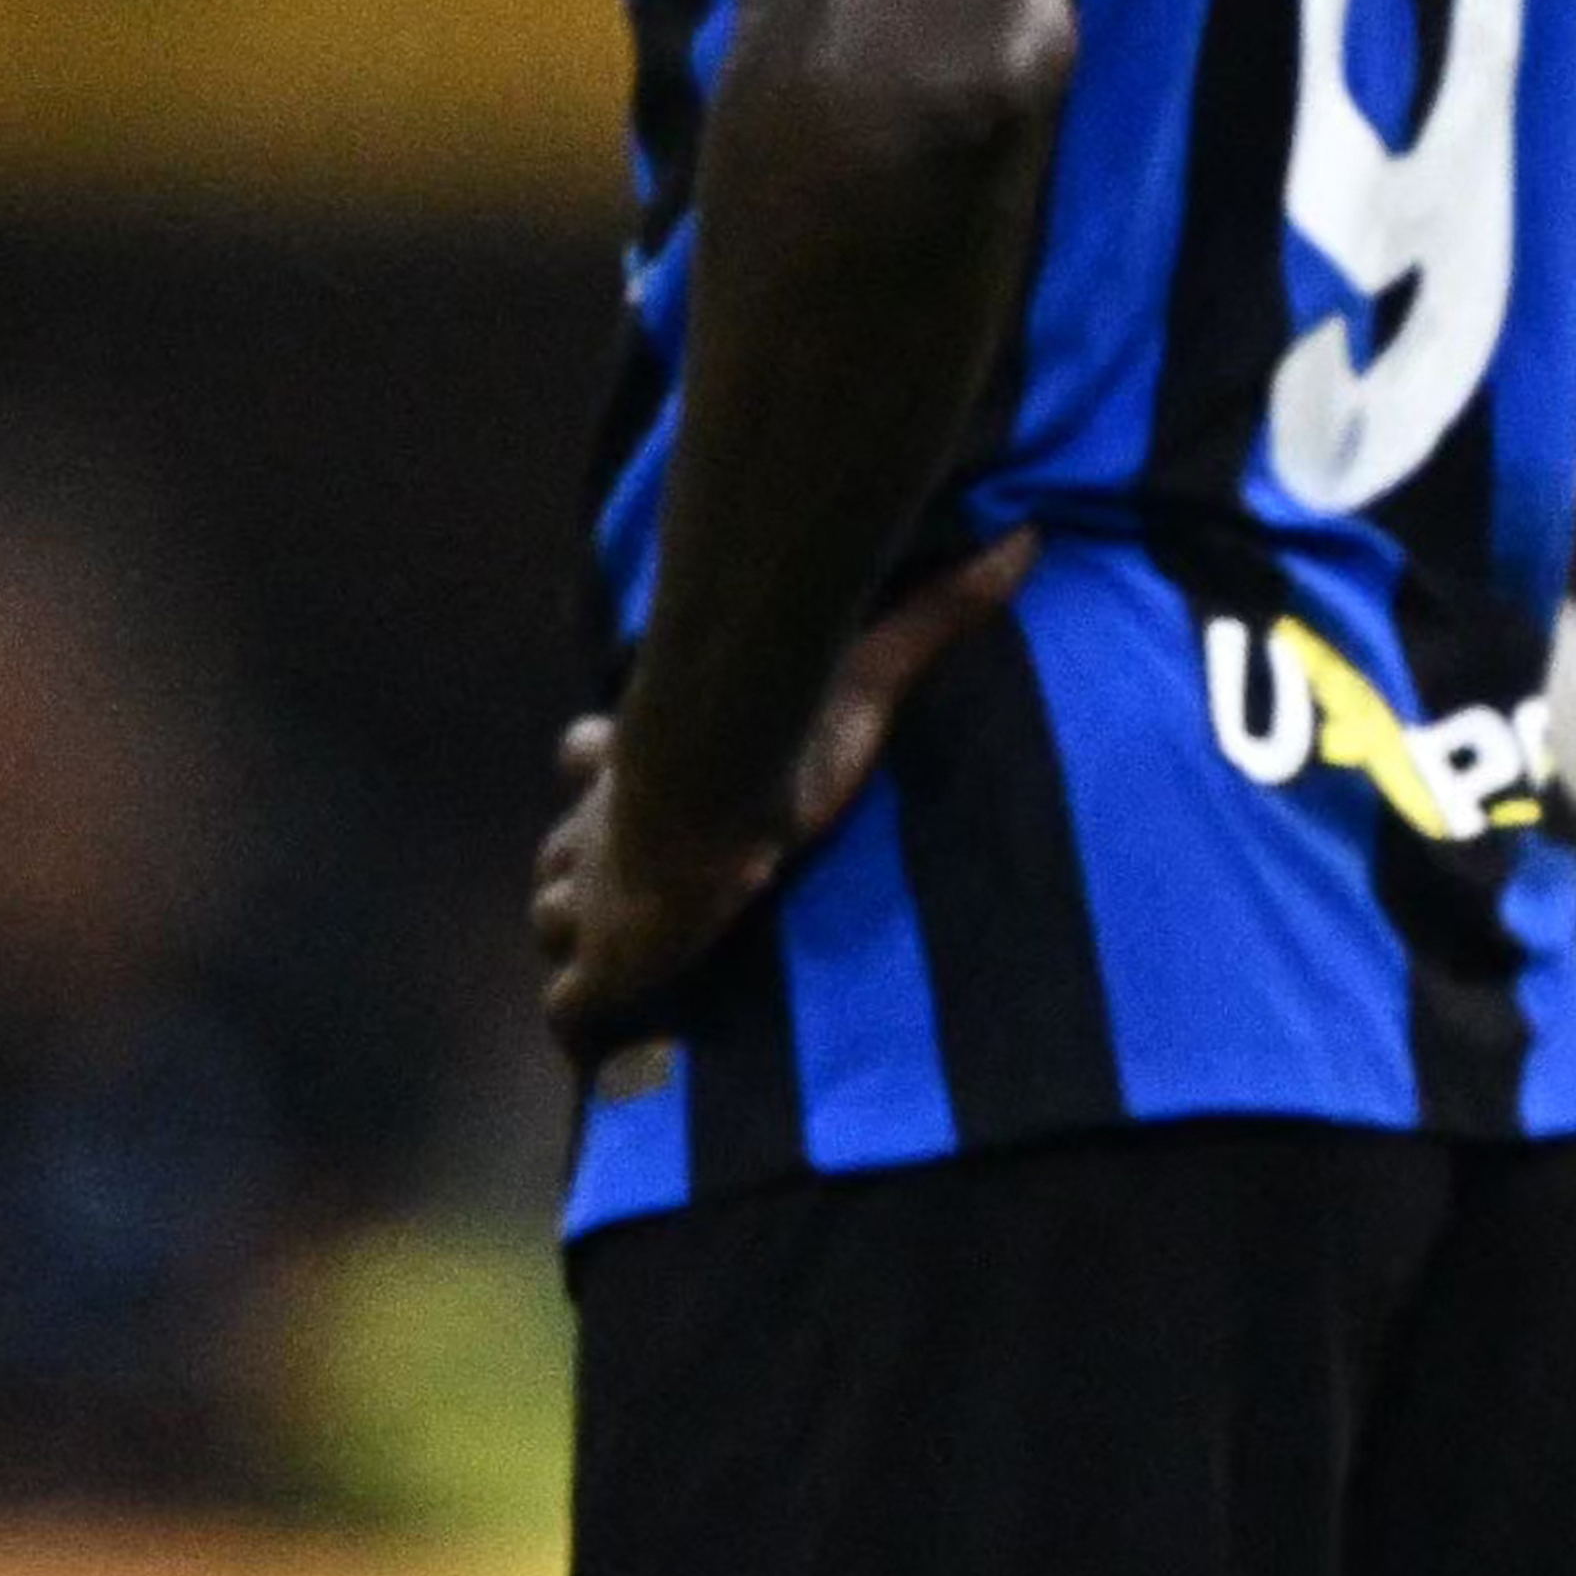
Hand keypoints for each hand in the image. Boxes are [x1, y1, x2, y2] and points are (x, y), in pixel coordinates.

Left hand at [535, 533, 1036, 1056]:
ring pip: (552, 921)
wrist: (709, 800)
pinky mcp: (598, 967)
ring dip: (577, 940)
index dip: (595, 770)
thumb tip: (1023, 539)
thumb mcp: (870, 669)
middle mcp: (602, 830)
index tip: (606, 763)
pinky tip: (615, 1035)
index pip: (588, 759)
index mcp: (639, 764)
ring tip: (622, 964)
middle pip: (559, 853)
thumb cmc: (773, 739)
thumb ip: (936, 612)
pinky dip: (586, 1022)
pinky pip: (570, 1010)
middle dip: (580, 874)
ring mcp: (591, 902)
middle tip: (624, 896)